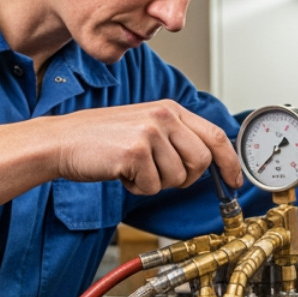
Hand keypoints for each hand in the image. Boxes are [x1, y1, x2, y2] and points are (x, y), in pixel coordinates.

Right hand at [47, 100, 239, 193]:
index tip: (236, 181)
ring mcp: (150, 132)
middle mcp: (164, 116)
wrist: (62, 141)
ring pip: (177, 178)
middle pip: (201, 161)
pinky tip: (121, 171)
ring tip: (133, 167)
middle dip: (185, 178)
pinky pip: (152, 186)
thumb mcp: (146, 127)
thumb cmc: (101, 139)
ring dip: (155, 182)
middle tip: (159, 175)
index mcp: (170, 109)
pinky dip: (136, 187)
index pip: (216, 135)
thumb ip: (177, 138)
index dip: (230, 162)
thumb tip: (208, 163)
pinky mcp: (135, 151)